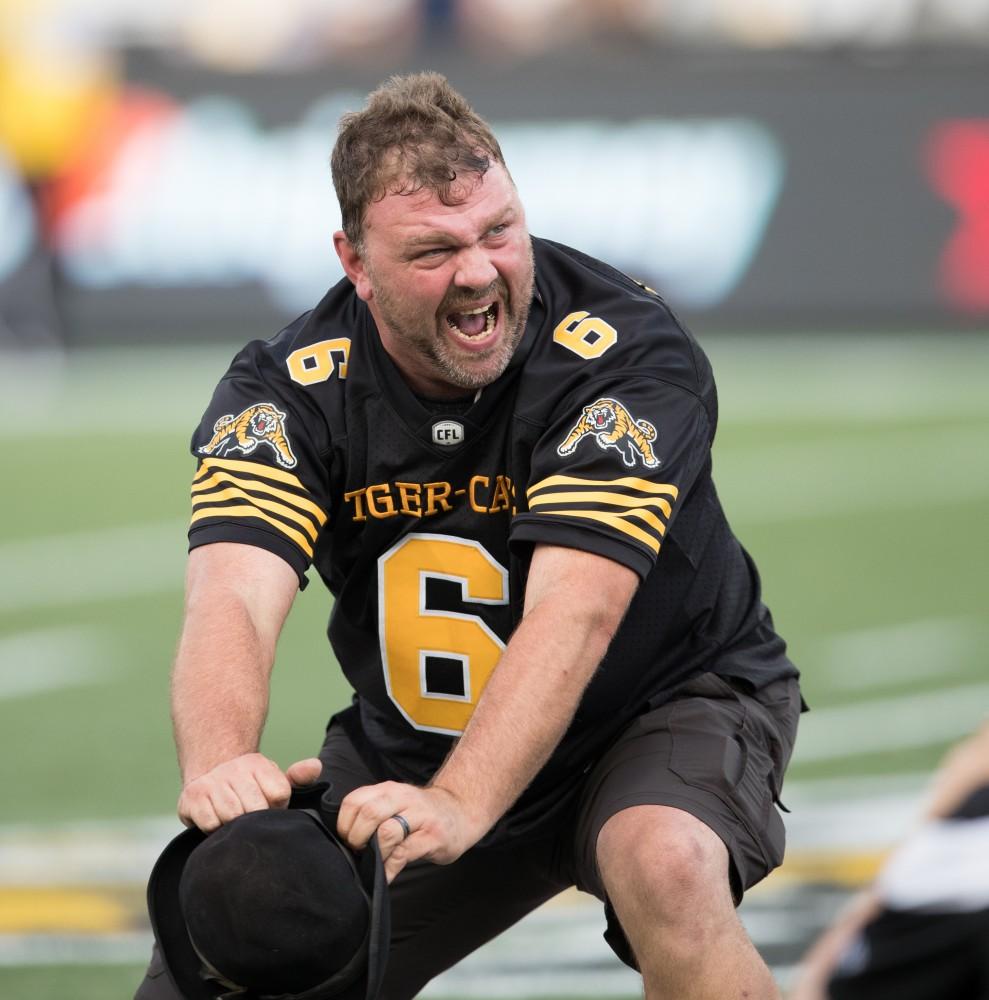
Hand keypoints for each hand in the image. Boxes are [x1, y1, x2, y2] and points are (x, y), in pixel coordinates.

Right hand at [178, 753, 321, 831]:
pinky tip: (217, 821)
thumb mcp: (274, 779)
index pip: (279, 793)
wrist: (210, 775)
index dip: (277, 807)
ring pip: (232, 816)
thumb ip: (298, 778)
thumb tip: (316, 767)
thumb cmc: (249, 785)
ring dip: (235, 825)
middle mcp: (235, 769)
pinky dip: (215, 828)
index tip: (269, 806)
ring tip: (234, 820)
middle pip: (256, 808)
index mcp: (259, 764)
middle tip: (250, 818)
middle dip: (256, 819)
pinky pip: (211, 824)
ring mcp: (212, 783)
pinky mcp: (192, 798)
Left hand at [337, 781, 480, 882]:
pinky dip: (389, 868)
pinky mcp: (433, 837)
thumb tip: (343, 839)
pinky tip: (386, 876)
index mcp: (389, 790)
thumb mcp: (396, 803)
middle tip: (359, 852)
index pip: (354, 801)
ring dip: (374, 853)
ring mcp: (420, 816)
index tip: (347, 839)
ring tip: (373, 862)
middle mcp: (403, 798)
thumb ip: (373, 812)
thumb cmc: (420, 813)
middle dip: (356, 838)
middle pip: (368, 814)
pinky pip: (403, 854)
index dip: (344, 824)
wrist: (460, 812)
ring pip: (386, 832)